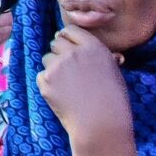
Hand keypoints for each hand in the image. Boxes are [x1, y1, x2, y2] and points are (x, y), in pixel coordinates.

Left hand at [38, 24, 133, 144]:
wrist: (101, 126)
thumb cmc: (114, 101)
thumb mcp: (113, 71)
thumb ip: (96, 55)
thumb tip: (83, 47)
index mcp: (93, 47)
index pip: (71, 30)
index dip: (70, 38)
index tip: (71, 47)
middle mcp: (73, 52)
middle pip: (56, 42)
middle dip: (60, 52)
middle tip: (69, 67)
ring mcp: (56, 66)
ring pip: (47, 57)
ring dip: (53, 67)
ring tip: (68, 84)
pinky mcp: (45, 81)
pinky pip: (42, 75)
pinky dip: (48, 83)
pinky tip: (62, 95)